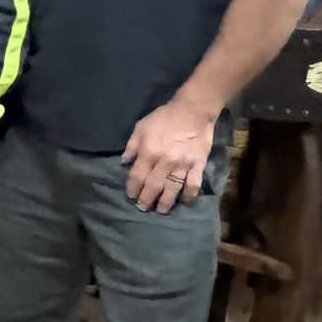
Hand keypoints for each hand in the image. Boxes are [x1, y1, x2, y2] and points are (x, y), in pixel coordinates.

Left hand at [123, 94, 216, 211]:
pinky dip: (189, 195)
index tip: (131, 196)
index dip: (132, 188)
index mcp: (149, 152)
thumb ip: (131, 146)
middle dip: (146, 199)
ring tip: (161, 210)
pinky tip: (185, 202)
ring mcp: (183, 165)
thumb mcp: (141, 127)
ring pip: (172, 189)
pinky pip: (193, 184)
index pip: (137, 176)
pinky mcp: (198, 165)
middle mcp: (164, 161)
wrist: (193, 111)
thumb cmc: (164, 117)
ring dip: (165, 202)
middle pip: (153, 186)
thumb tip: (123, 162)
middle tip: (143, 208)